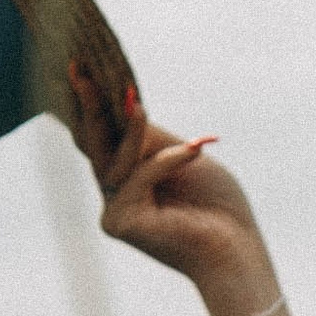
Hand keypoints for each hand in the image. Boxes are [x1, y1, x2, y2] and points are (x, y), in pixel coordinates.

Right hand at [79, 70, 273, 315]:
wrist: (236, 250)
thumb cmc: (218, 204)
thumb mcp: (182, 154)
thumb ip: (149, 135)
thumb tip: (124, 103)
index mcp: (128, 177)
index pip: (102, 135)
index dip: (90, 102)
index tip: (80, 65)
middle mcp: (114, 194)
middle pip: (95, 143)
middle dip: (89, 105)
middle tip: (80, 68)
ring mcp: (114, 210)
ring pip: (114, 159)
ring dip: (131, 130)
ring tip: (136, 101)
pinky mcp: (120, 223)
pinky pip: (138, 177)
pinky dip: (167, 162)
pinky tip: (196, 149)